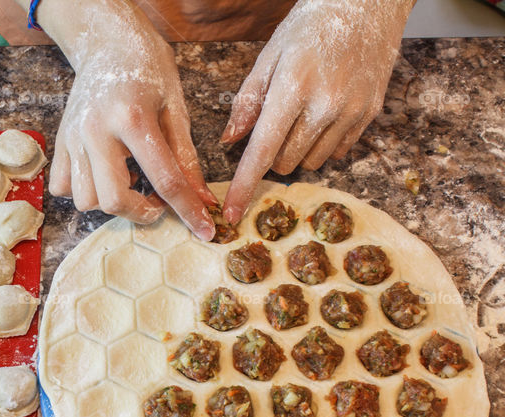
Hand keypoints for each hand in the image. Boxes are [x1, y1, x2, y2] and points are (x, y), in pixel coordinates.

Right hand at [47, 4, 217, 238]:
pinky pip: (63, 188)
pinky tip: (103, 177)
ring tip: (129, 184)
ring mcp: (73, 138)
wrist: (108, 42)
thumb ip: (186, 158)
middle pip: (113, 200)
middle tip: (157, 203)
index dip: (187, 210)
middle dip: (141, 212)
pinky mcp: (60, 142)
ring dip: (111, 203)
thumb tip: (203, 199)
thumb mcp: (176, 109)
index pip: (165, 179)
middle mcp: (97, 131)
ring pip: (85, 200)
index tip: (204, 230)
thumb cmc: (148, 69)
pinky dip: (83, 192)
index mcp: (133, 119)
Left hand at [221, 0, 414, 222]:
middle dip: (273, 155)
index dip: (243, 186)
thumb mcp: (269, 55)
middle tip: (275, 124)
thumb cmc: (310, 26)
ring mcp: (351, 112)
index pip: (262, 151)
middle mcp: (325, 105)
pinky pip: (337, 152)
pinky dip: (322, 144)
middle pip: (285, 163)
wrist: (368, 4)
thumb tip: (230, 140)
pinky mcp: (369, 114)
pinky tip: (322, 116)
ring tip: (300, 116)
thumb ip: (247, 101)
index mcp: (293, 88)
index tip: (231, 213)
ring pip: (311, 162)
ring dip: (298, 151)